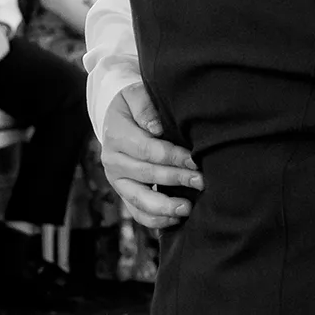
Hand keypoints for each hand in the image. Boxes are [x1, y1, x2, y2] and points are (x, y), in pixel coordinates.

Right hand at [100, 83, 200, 228]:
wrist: (116, 119)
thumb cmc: (133, 105)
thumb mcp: (134, 94)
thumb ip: (144, 106)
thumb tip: (156, 127)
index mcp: (116, 136)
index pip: (148, 149)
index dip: (172, 156)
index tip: (195, 160)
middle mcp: (113, 161)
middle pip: (147, 174)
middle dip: (176, 179)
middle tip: (201, 181)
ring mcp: (117, 180)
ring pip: (139, 199)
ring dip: (164, 206)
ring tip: (188, 208)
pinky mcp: (124, 193)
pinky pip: (136, 212)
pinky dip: (155, 220)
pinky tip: (175, 219)